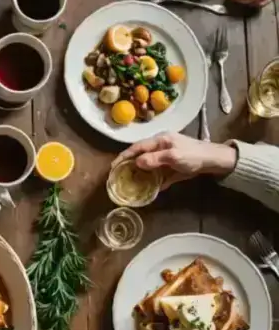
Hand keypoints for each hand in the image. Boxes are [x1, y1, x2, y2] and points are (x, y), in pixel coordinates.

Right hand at [113, 133, 236, 188]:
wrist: (215, 161)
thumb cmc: (194, 155)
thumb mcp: (174, 157)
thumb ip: (155, 159)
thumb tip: (137, 163)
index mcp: (160, 140)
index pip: (137, 147)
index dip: (124, 156)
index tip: (113, 166)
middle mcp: (161, 147)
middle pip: (140, 155)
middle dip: (129, 164)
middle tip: (118, 175)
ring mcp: (166, 157)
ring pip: (148, 165)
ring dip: (139, 173)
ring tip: (129, 182)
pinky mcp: (172, 167)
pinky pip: (158, 173)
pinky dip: (152, 180)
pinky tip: (147, 188)